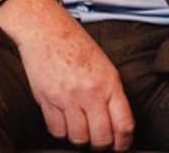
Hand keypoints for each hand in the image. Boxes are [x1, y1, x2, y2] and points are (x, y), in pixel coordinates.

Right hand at [0, 0, 133, 150]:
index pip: (124, 125)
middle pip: (101, 137)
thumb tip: (115, 124)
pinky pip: (56, 130)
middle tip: (98, 142)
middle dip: (101, 145)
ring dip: (80, 139)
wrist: (44, 29)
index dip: (123, 142)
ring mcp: (67, 96)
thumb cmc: (75, 45)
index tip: (119, 146)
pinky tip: (63, 122)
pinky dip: (61, 131)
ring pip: (78, 137)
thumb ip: (111, 94)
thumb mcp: (104, 66)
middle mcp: (89, 92)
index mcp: (108, 83)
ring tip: (79, 130)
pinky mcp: (46, 99)